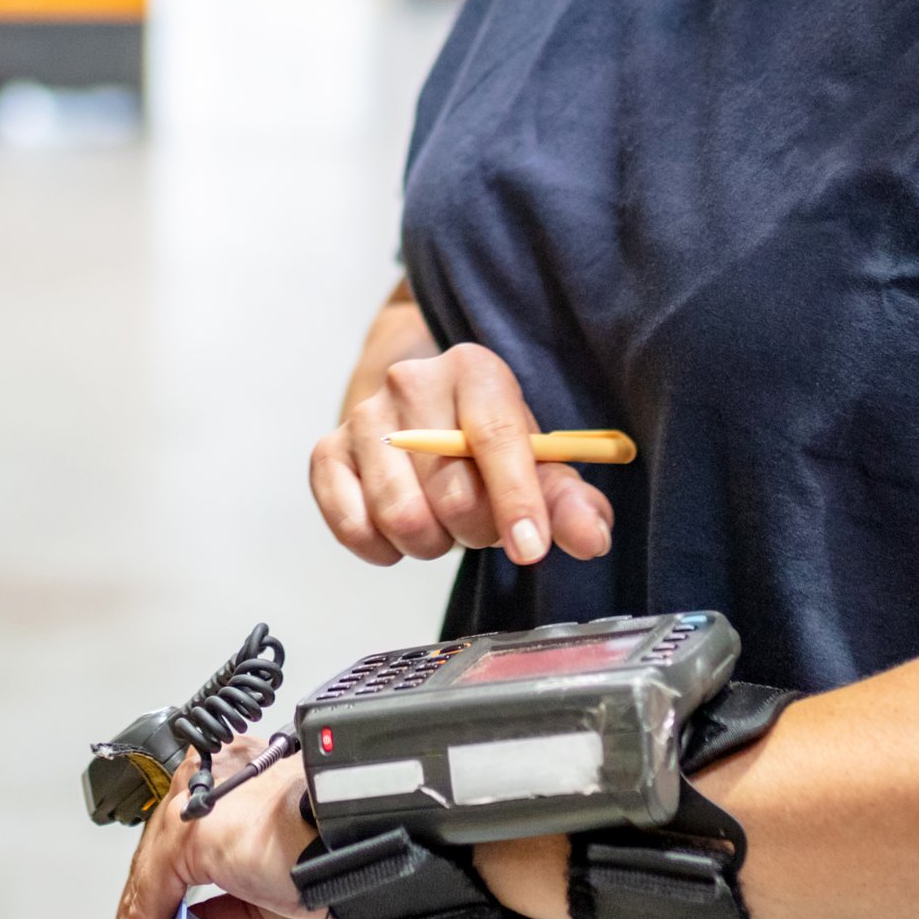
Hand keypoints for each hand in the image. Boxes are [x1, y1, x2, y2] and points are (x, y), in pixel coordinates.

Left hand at [88, 739, 338, 918]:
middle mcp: (209, 783)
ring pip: (147, 883)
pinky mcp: (189, 832)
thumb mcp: (274, 896)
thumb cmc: (350, 855)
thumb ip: (227, 909)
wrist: (376, 848)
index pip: (177, 854)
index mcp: (234, 783)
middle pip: (156, 867)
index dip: (155, 913)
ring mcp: (196, 803)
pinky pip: (150, 898)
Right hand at [310, 339, 616, 569]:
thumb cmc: (490, 449)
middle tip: (482, 526)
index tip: (531, 548)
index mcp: (474, 370)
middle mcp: (411, 382)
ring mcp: (363, 417)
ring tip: (442, 524)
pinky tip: (400, 534)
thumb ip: (569, 502)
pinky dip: (383, 549)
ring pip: (400, 516)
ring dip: (431, 543)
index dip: (515, 498)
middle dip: (476, 530)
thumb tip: (591, 538)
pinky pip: (352, 526)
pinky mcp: (327, 453)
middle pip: (449, 488)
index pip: (493, 436)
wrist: (425, 420)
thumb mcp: (539, 466)